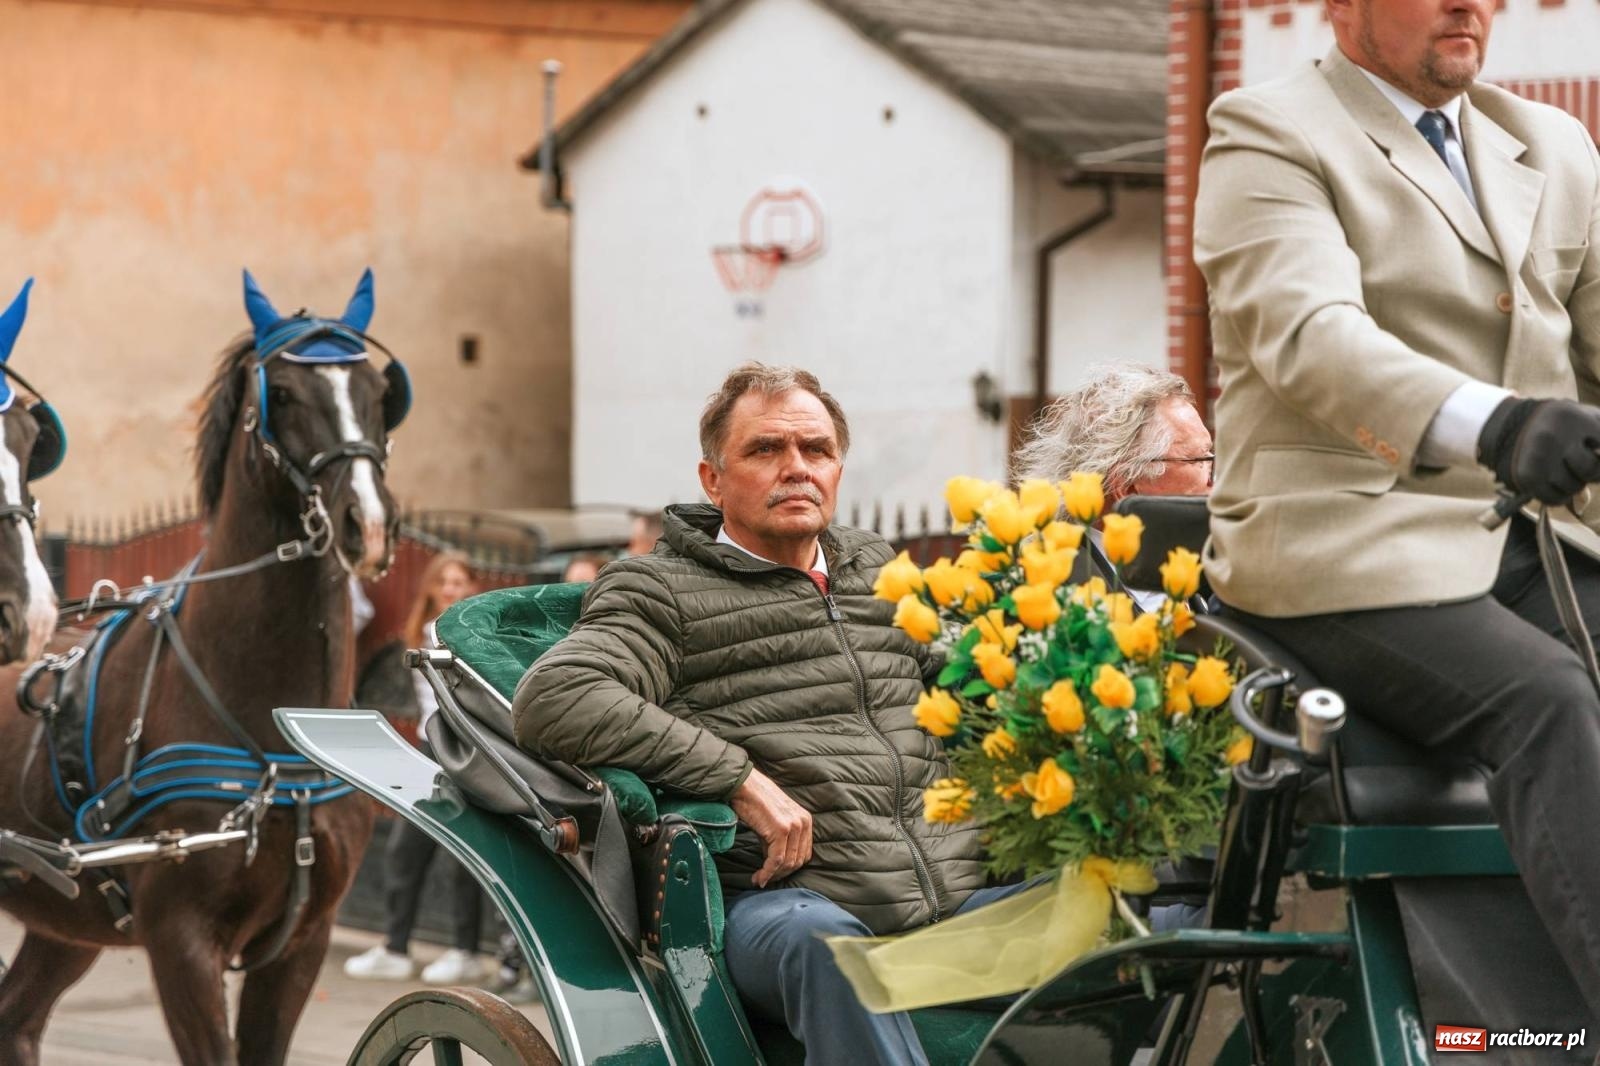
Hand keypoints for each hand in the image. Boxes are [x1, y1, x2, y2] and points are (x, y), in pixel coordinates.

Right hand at [729, 769, 812, 886]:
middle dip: (781, 874)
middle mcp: (803, 823)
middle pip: (797, 861)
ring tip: (759, 878)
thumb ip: (780, 840)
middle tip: (765, 879)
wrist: (744, 785)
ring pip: (787, 863)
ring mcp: (793, 826)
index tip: (774, 874)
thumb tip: (774, 862)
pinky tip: (758, 877)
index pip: (804, 854)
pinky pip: (776, 860)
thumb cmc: (755, 801)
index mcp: (805, 820)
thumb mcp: (775, 820)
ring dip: (773, 876)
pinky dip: (767, 872)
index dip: (789, 868)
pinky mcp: (780, 831)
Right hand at [1477, 398, 1599, 505]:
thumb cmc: (1561, 423)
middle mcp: (1553, 437)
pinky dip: (1559, 496)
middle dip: (1591, 472)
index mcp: (1574, 419)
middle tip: (1581, 465)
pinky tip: (1555, 483)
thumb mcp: (1585, 415)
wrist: (1513, 426)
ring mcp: (1538, 459)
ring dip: (1574, 484)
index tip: (1593, 451)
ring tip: (1565, 471)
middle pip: (1590, 470)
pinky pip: (1554, 499)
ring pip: (1573, 488)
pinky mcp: (1527, 477)